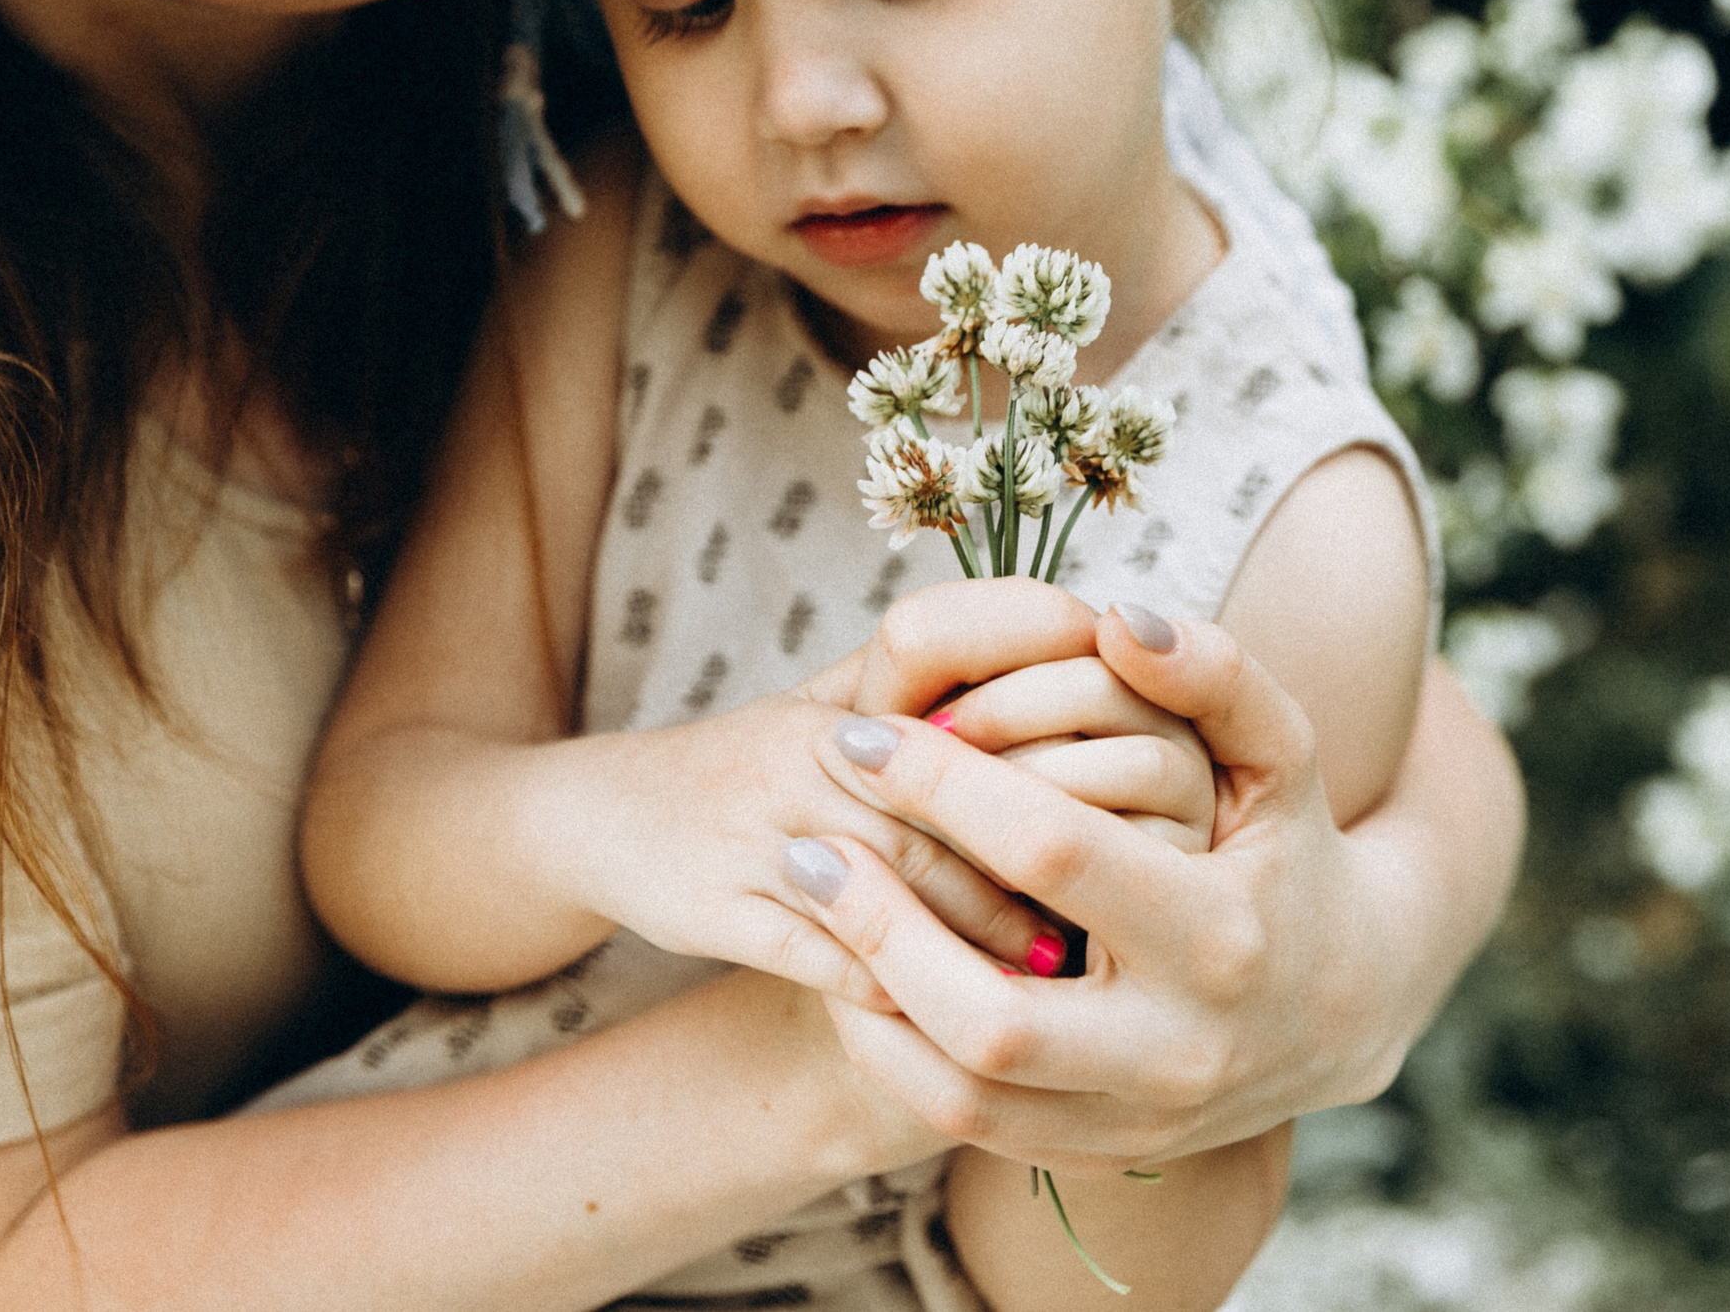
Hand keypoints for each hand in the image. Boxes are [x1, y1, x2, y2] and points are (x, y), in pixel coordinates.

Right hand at [547, 692, 1064, 1008]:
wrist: (611, 811)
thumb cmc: (765, 762)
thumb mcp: (843, 711)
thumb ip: (947, 707)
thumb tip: (1083, 713)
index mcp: (851, 707)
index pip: (973, 746)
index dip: (1045, 798)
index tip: (1118, 843)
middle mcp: (801, 758)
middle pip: (942, 828)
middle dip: (1021, 888)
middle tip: (1097, 938)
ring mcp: (755, 832)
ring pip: (890, 898)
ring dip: (970, 949)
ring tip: (1037, 986)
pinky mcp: (718, 907)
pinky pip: (823, 959)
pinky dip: (892, 996)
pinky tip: (947, 1022)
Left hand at [788, 588, 1475, 1170]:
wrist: (1341, 1008)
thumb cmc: (1288, 849)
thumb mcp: (1282, 754)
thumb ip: (1214, 675)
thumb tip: (1118, 619)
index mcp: (1224, 932)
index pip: (1056, 853)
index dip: (945, 787)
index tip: (861, 734)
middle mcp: (1180, 1047)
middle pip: (996, 1013)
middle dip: (883, 924)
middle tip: (807, 844)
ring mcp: (1135, 1118)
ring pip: (965, 1092)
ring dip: (869, 998)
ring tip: (811, 905)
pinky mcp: (1097, 1151)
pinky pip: (965, 1124)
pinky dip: (892, 1052)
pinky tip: (849, 971)